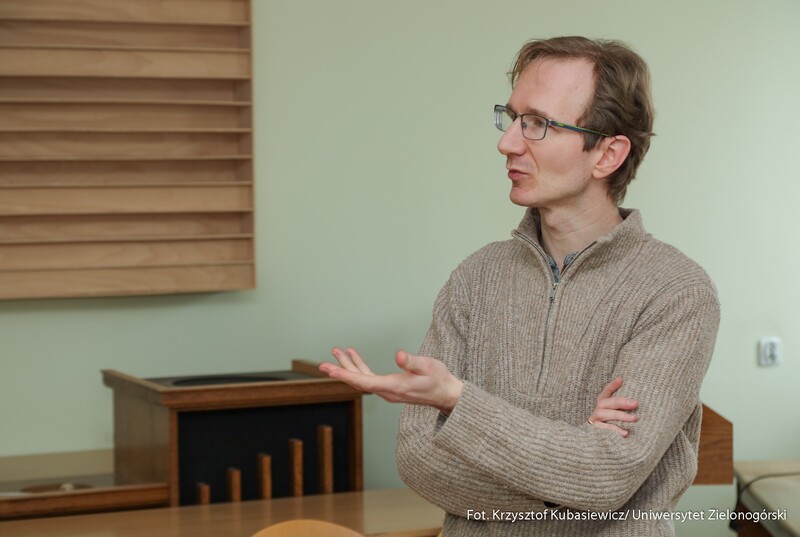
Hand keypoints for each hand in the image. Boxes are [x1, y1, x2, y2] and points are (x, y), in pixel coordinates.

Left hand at [319, 347, 463, 413]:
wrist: (446, 393)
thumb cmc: (438, 379)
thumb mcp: (428, 366)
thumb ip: (412, 362)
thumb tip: (399, 355)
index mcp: (394, 387)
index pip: (364, 382)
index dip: (346, 375)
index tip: (330, 371)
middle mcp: (387, 392)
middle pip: (358, 382)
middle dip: (340, 371)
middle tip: (322, 364)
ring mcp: (388, 391)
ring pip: (362, 379)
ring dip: (349, 366)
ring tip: (337, 351)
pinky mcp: (390, 387)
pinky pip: (370, 378)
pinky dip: (360, 367)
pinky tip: (354, 356)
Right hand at [588, 377, 637, 436]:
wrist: (592, 443)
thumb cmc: (609, 424)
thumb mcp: (613, 411)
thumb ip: (621, 403)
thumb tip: (630, 389)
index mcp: (602, 403)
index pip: (606, 391)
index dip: (612, 385)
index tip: (621, 379)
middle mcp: (598, 410)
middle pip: (608, 402)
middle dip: (622, 402)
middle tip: (636, 403)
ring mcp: (595, 420)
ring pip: (606, 414)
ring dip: (621, 416)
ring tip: (635, 418)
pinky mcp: (595, 431)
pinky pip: (605, 429)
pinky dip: (615, 430)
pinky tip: (626, 433)